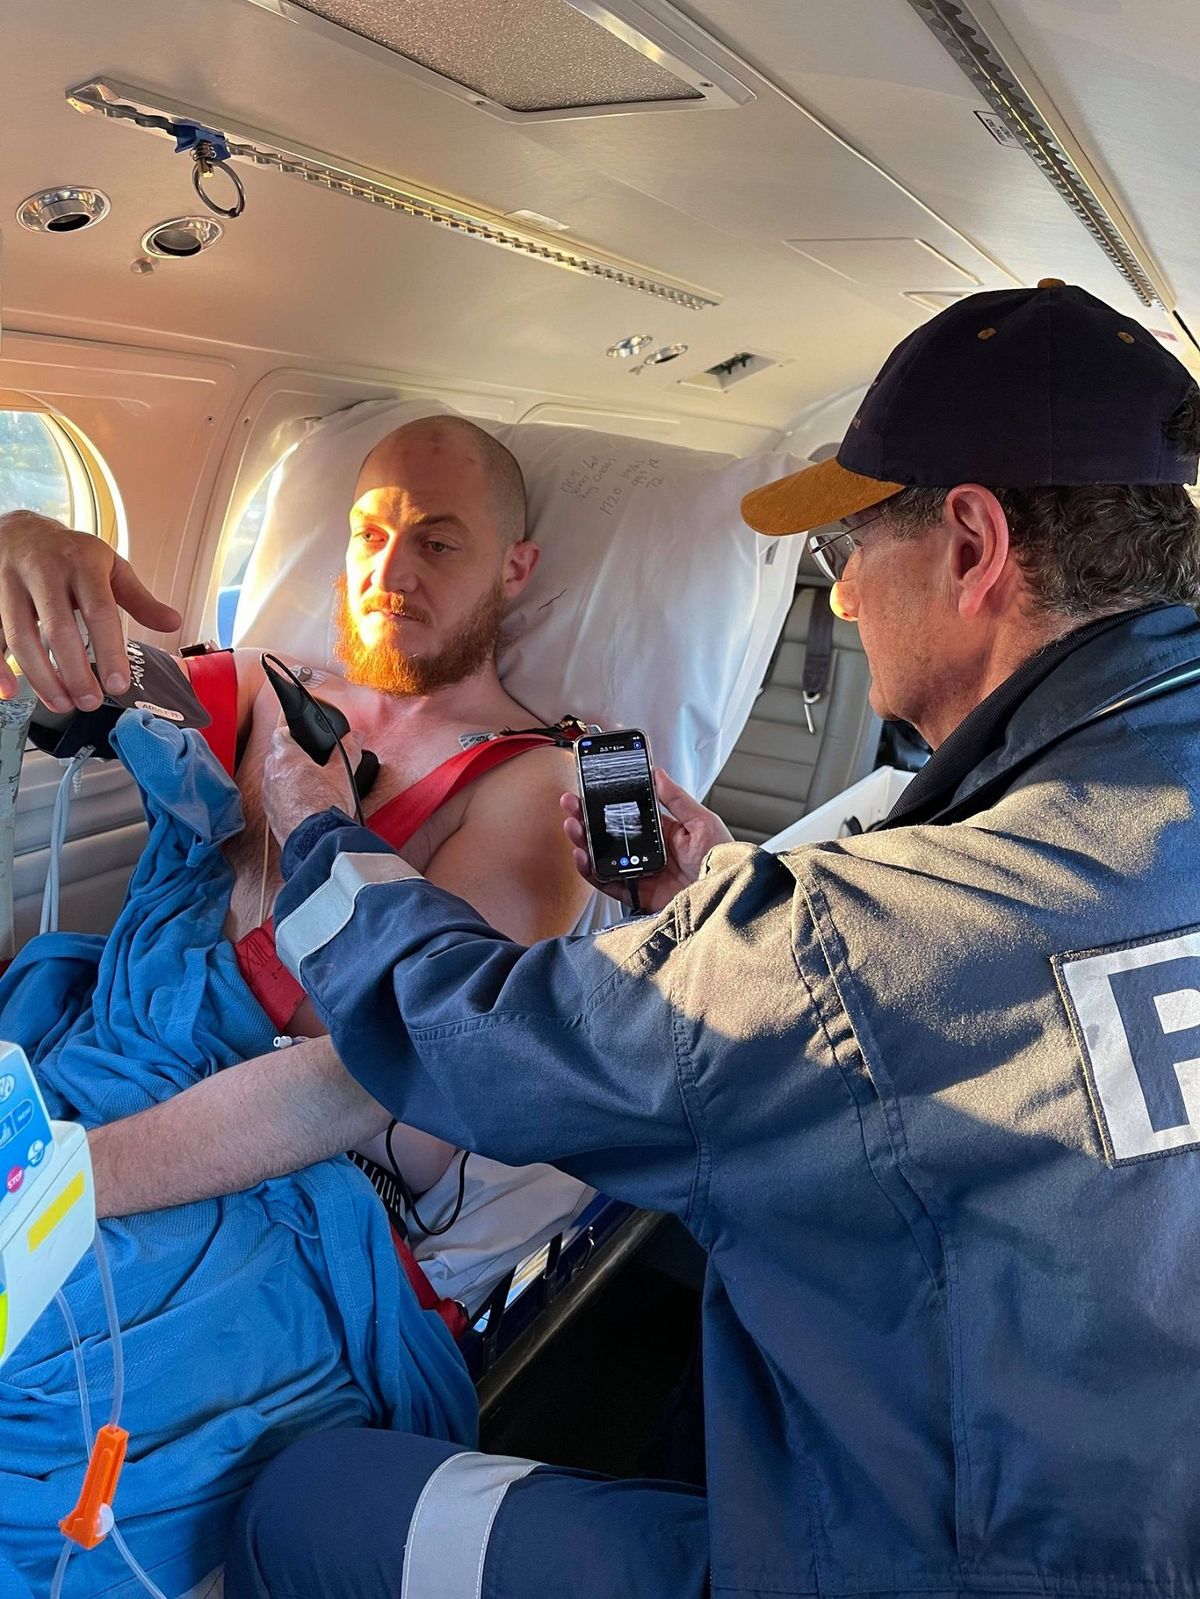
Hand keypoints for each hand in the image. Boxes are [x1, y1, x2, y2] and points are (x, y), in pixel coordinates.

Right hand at [0, 510, 182, 711]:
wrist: (19, 530)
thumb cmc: (70, 555)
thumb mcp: (109, 567)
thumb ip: (139, 599)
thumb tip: (173, 623)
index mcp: (83, 564)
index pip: (99, 610)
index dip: (110, 650)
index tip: (118, 685)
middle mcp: (45, 571)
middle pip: (59, 628)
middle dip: (75, 671)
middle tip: (90, 702)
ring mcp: (11, 584)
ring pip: (21, 636)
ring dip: (42, 676)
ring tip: (63, 704)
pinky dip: (0, 666)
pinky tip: (11, 691)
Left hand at [262, 719, 362, 844]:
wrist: (314, 842)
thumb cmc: (325, 807)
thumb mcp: (343, 774)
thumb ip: (348, 751)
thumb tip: (355, 737)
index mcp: (286, 757)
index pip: (281, 733)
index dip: (292, 732)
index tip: (302, 736)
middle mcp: (271, 773)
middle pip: (277, 755)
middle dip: (293, 756)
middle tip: (312, 763)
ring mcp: (268, 795)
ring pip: (275, 777)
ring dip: (288, 778)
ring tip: (311, 786)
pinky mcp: (269, 813)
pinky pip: (276, 797)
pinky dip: (287, 797)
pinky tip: (304, 804)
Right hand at [561, 767, 733, 914]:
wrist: (727, 897)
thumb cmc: (725, 861)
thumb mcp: (704, 822)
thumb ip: (677, 800)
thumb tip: (658, 773)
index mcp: (665, 833)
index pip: (629, 814)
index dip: (608, 802)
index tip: (591, 787)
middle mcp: (649, 853)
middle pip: (609, 834)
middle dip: (587, 818)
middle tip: (571, 803)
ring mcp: (641, 873)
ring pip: (603, 857)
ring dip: (583, 841)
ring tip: (573, 825)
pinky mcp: (637, 895)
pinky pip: (607, 883)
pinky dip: (590, 871)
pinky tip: (582, 855)